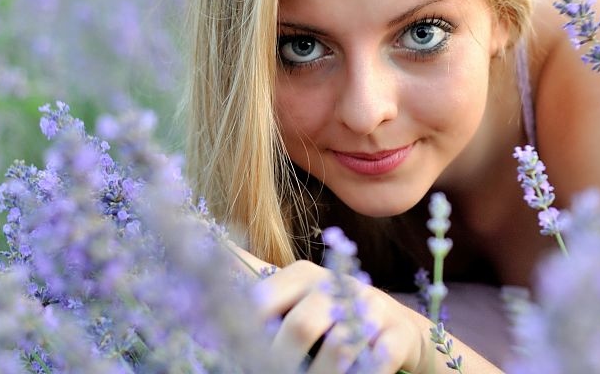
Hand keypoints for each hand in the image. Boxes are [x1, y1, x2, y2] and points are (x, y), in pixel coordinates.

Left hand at [255, 259, 427, 373]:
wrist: (398, 331)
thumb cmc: (332, 316)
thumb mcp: (293, 297)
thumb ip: (254, 279)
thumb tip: (199, 238)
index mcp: (304, 276)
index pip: (265, 298)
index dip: (249, 331)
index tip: (240, 353)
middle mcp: (339, 284)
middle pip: (302, 325)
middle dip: (284, 361)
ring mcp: (373, 307)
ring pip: (341, 345)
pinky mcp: (400, 333)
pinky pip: (381, 358)